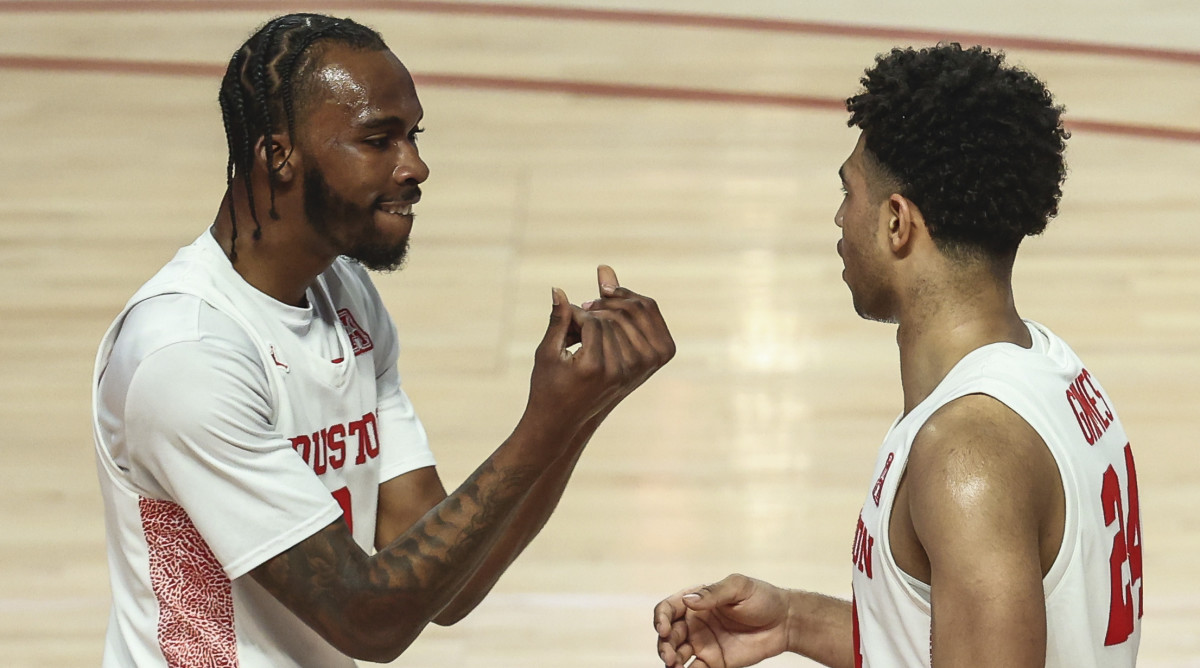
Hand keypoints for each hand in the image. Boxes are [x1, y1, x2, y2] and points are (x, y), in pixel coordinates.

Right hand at [524, 266, 674, 436]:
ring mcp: (638, 369)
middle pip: (615, 317)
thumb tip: (557, 288)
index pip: (593, 321)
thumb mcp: (548, 353)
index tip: (567, 316)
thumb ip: (557, 320)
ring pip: (634, 315)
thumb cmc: (549, 385)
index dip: (578, 312)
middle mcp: (621, 370)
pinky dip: (634, 310)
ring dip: (613, 307)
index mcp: (595, 368)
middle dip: (596, 307)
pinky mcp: (650, 364)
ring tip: (594, 314)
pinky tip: (615, 310)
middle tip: (581, 312)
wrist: (568, 418)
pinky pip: (650, 321)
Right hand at [654, 574, 791, 667]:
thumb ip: (713, 593)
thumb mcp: (739, 587)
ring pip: (677, 654)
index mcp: (696, 601)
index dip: (661, 619)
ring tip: (675, 665)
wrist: (785, 622)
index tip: (664, 629)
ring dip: (671, 661)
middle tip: (670, 656)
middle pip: (668, 635)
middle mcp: (695, 623)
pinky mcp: (715, 662)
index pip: (668, 609)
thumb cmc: (762, 598)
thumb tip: (688, 601)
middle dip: (664, 645)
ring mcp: (703, 643)